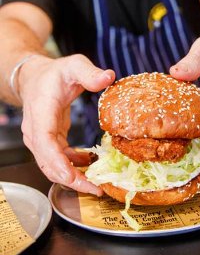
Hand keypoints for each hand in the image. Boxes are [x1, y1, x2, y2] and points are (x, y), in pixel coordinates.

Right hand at [18, 54, 114, 194]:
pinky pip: (59, 161)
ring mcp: (40, 139)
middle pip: (48, 162)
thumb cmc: (55, 73)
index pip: (44, 142)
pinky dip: (73, 167)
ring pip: (52, 166)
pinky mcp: (49, 142)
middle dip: (70, 179)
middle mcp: (36, 131)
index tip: (73, 176)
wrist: (36, 77)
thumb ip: (90, 72)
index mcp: (41, 113)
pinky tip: (90, 164)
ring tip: (97, 185)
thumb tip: (109, 76)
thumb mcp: (74, 65)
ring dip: (73, 177)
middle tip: (96, 189)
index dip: (58, 162)